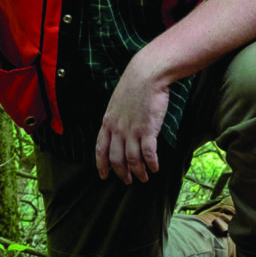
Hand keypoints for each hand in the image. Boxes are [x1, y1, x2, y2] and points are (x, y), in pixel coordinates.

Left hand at [94, 53, 170, 183]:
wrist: (146, 74)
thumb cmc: (133, 85)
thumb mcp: (117, 102)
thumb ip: (115, 117)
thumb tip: (117, 129)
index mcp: (108, 122)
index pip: (100, 149)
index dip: (102, 165)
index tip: (104, 176)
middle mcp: (117, 129)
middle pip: (116, 159)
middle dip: (122, 173)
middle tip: (128, 181)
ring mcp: (132, 131)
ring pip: (132, 160)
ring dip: (138, 172)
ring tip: (144, 178)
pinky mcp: (148, 130)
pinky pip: (148, 154)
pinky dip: (151, 164)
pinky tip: (155, 168)